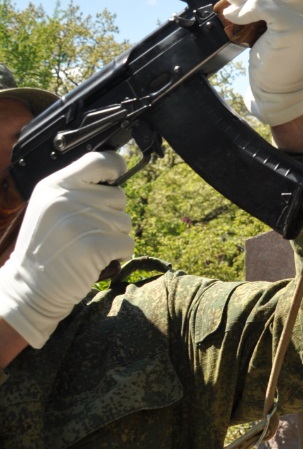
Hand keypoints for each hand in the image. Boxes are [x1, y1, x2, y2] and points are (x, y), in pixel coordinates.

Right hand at [0, 152, 133, 347]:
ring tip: (85, 247)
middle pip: (119, 196)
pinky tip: (95, 260)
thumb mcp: (49, 207)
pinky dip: (118, 255)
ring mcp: (82, 222)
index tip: (117, 173)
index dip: (115, 165)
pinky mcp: (95, 246)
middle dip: (110, 215)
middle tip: (84, 232)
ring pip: (125, 222)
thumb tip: (116, 171)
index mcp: (55, 185)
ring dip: (113, 237)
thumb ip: (76, 189)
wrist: (29, 288)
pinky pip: (127, 243)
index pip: (99, 160)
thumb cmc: (45, 247)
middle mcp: (67, 199)